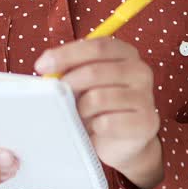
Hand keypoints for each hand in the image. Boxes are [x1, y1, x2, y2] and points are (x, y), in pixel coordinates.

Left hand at [34, 38, 163, 185]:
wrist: (124, 142)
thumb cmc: (100, 106)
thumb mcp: (85, 83)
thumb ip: (71, 70)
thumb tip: (47, 70)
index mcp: (126, 53)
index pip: (97, 46)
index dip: (66, 54)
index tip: (41, 66)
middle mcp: (140, 71)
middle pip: (95, 71)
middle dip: (68, 84)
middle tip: (58, 97)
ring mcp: (146, 97)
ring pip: (97, 98)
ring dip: (81, 110)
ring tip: (83, 115)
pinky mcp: (146, 123)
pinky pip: (107, 123)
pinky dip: (94, 127)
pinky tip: (97, 129)